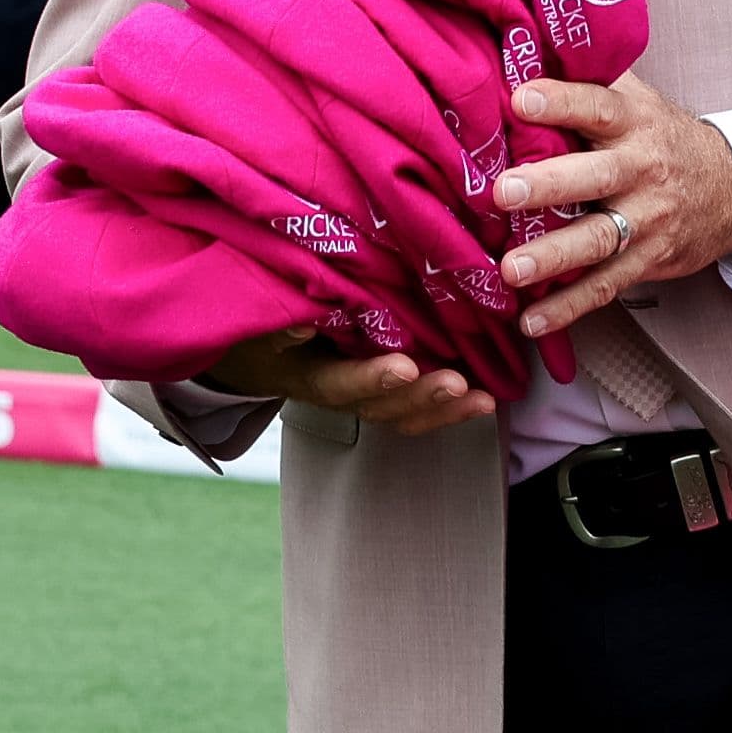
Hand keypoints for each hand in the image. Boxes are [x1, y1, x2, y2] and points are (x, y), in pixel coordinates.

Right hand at [198, 326, 493, 437]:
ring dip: (443, 408)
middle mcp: (339, 393)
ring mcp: (363, 394)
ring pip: (404, 410)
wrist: (248, 349)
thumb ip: (277, 325)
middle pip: (382, 405)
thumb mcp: (253, 323)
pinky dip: (448, 406)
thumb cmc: (254, 327)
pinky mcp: (382, 386)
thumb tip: (304, 322)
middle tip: (455, 383)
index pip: (339, 383)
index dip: (371, 378)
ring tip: (482, 399)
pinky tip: (484, 398)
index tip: (404, 366)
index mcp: (306, 376)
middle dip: (420, 396)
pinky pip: (414, 405)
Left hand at [489, 70, 731, 338]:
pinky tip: (532, 320)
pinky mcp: (647, 260)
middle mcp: (641, 169)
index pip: (597, 107)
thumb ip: (589, 76)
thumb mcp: (636, 97)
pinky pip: (605, 285)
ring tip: (511, 268)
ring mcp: (647, 219)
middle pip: (596, 177)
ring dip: (554, 256)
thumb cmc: (659, 134)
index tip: (520, 98)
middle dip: (549, 185)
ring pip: (600, 238)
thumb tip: (522, 41)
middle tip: (504, 191)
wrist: (730, 187)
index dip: (561, 101)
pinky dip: (568, 307)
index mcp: (633, 122)